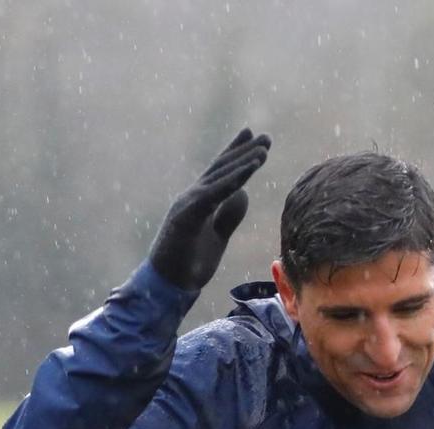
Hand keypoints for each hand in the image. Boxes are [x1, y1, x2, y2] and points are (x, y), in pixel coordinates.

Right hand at [147, 128, 271, 291]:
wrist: (167, 286)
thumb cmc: (188, 264)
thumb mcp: (217, 237)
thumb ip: (229, 216)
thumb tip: (243, 194)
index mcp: (199, 202)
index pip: (220, 173)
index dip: (237, 154)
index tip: (254, 139)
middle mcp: (192, 197)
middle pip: (221, 168)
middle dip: (244, 151)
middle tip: (266, 137)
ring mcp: (187, 204)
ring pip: (219, 177)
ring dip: (242, 162)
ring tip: (263, 149)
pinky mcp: (187, 216)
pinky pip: (213, 195)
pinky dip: (231, 181)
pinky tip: (248, 170)